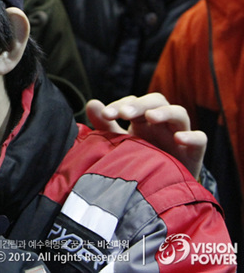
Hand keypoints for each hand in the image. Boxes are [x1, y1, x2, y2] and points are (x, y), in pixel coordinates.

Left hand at [86, 93, 205, 179]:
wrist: (160, 189)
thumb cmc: (139, 160)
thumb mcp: (120, 143)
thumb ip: (105, 125)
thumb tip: (91, 103)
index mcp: (142, 119)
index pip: (133, 102)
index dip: (120, 105)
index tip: (105, 115)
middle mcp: (162, 123)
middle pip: (156, 101)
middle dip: (139, 104)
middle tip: (124, 113)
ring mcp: (179, 135)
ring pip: (179, 113)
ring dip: (164, 112)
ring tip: (150, 117)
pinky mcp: (194, 153)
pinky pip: (200, 139)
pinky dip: (192, 137)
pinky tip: (179, 139)